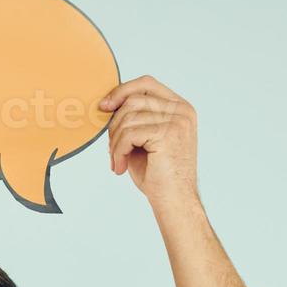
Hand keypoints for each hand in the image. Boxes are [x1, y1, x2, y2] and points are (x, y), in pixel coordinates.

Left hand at [99, 75, 198, 204]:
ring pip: (128, 118)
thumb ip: (134, 119)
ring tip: (118, 162)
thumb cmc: (158, 175)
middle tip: (114, 150)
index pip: (146, 84)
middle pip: (133, 100)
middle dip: (115, 125)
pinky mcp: (168, 134)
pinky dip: (118, 151)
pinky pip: (128, 134)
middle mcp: (182, 110)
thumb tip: (105, 104)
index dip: (121, 91)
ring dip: (115, 142)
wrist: (174, 202)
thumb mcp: (144, 140)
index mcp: (180, 108)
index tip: (104, 107)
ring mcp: (177, 121)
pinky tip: (121, 167)